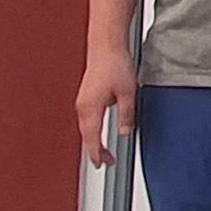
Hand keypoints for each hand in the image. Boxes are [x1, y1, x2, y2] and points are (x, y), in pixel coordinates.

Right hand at [77, 53, 138, 168]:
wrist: (106, 45)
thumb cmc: (114, 64)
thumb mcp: (127, 93)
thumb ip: (126, 115)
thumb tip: (124, 132)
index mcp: (91, 108)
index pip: (92, 139)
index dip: (97, 154)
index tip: (102, 164)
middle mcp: (82, 106)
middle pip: (86, 135)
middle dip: (96, 150)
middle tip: (107, 161)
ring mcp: (82, 101)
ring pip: (86, 127)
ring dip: (93, 139)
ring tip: (104, 150)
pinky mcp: (85, 96)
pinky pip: (87, 118)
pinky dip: (92, 128)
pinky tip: (99, 130)